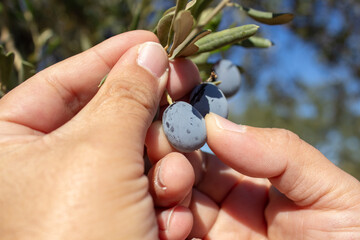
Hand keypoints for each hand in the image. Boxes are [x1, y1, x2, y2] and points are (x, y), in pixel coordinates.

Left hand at [0, 30, 199, 238]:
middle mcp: (46, 164)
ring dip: (165, 163)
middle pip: (111, 114)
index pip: (67, 79)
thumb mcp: (99, 153)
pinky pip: (149, 183)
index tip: (155, 40)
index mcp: (11, 142)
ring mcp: (85, 191)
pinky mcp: (118, 213)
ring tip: (170, 186)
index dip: (113, 56)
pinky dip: (166, 196)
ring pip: (139, 150)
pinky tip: (170, 221)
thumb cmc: (76, 234)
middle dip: (152, 114)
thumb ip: (127, 95)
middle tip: (188, 90)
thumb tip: (150, 52)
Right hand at [146, 113, 359, 238]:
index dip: (185, 139)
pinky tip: (172, 226)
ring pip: (169, 211)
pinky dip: (164, 231)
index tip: (169, 129)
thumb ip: (279, 152)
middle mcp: (225, 210)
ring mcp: (214, 237)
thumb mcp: (327, 191)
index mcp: (251, 183)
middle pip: (179, 180)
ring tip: (172, 199)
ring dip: (161, 200)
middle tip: (169, 170)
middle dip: (167, 168)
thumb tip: (214, 124)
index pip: (205, 154)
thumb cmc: (352, 239)